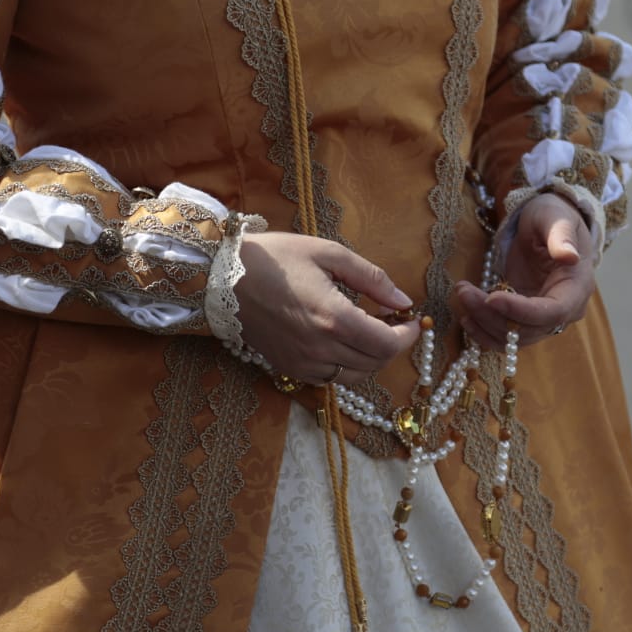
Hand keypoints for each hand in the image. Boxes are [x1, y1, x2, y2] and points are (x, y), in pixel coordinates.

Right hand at [235, 231, 421, 384]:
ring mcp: (302, 363)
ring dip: (369, 356)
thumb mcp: (328, 254)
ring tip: (367, 329)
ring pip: (355, 375)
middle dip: (391, 344)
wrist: (221, 278)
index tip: (410, 320)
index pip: (387, 345)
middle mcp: (320, 348)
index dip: (406, 336)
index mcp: (334, 318)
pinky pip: (330, 377)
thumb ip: (371, 278)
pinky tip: (340, 339)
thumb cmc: (275, 258)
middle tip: (391, 320)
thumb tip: (403, 300)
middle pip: (375, 363)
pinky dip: (345, 363)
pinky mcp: (289, 368)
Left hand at [454, 193, 594, 349]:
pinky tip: (467, 318)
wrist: (546, 225)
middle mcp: (565, 311)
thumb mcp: (556, 218)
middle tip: (464, 291)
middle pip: (528, 329)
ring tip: (462, 295)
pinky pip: (506, 337)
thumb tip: (570, 257)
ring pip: (514, 337)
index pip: (552, 312)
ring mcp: (544, 318)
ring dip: (484, 323)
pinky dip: (485, 332)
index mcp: (577, 288)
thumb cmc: (553, 217)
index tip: (491, 297)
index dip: (521, 311)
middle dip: (493, 315)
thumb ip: (562, 237)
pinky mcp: (525, 318)